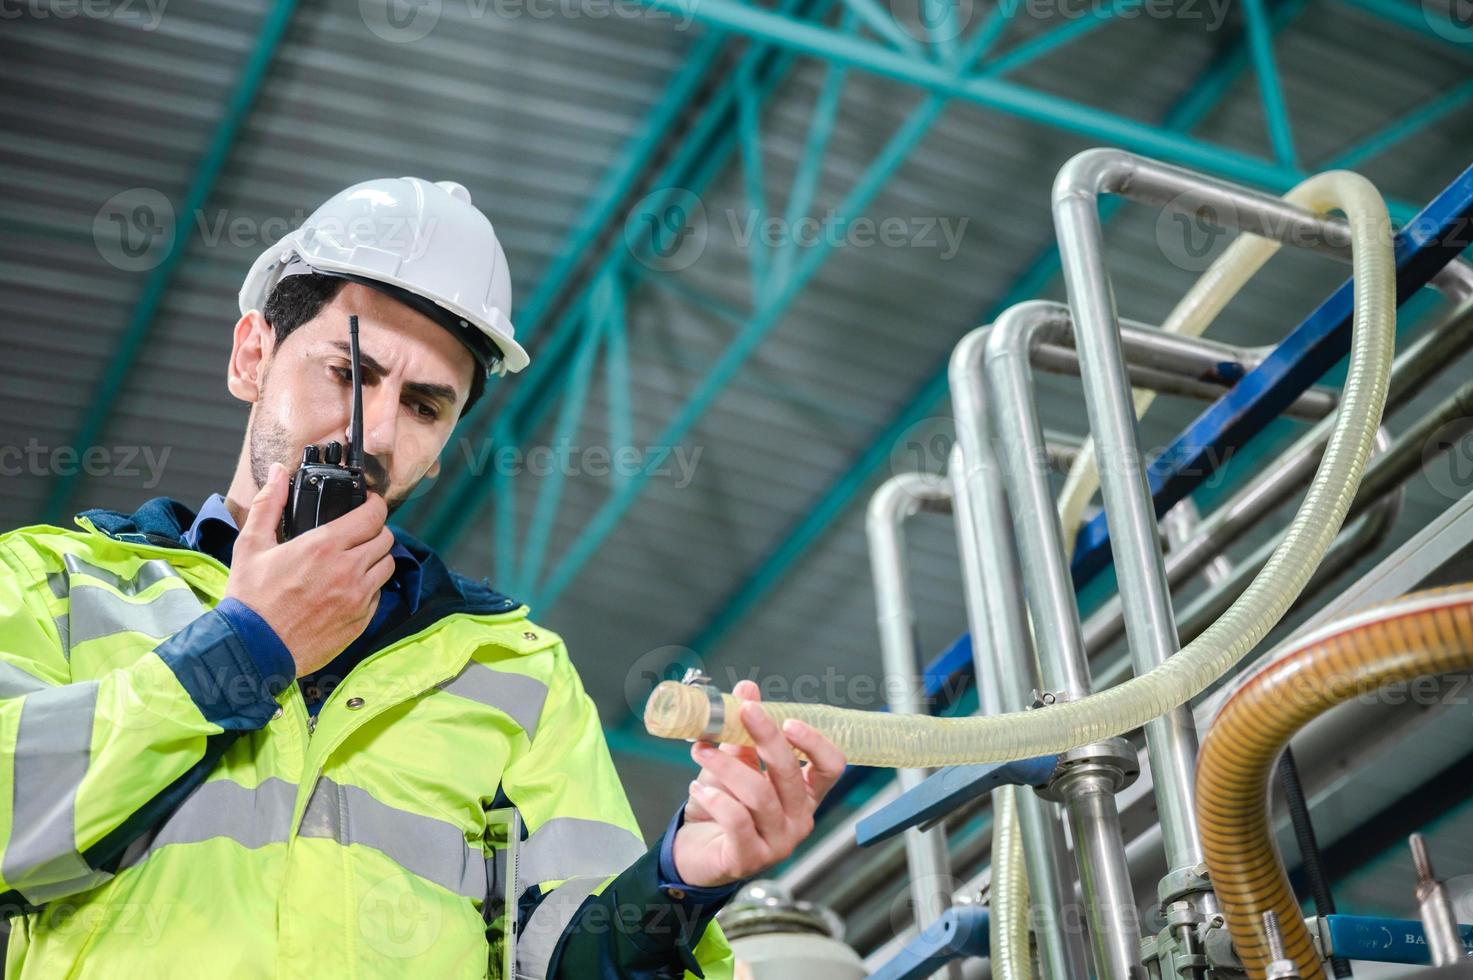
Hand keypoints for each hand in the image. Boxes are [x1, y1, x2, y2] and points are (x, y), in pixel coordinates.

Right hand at [225, 461, 396, 676]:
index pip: (372, 515)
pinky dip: (369, 587)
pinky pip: (378, 595)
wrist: (252, 648)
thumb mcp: (251, 544)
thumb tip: (279, 472)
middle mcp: (348, 570)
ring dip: (375, 558)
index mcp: (324, 546)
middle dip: (374, 531)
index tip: (368, 503)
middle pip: (385, 539)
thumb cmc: (250, 598)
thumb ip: (269, 504)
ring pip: (387, 566)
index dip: (374, 505)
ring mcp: (357, 598)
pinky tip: (347, 588)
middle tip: (358, 532)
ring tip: (354, 560)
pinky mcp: (360, 621)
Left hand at [671, 679, 846, 887]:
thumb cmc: (724, 806)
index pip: (831, 767)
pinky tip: (697, 789)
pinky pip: (737, 821)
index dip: (815, 742)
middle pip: (790, 774)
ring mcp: (778, 843)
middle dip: (766, 737)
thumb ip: (743, 733)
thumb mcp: (736, 765)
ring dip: (727, 766)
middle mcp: (799, 819)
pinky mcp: (750, 858)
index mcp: (805, 793)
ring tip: (701, 751)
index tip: (787, 720)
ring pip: (760, 795)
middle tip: (742, 711)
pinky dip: (716, 798)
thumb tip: (748, 688)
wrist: (695, 853)